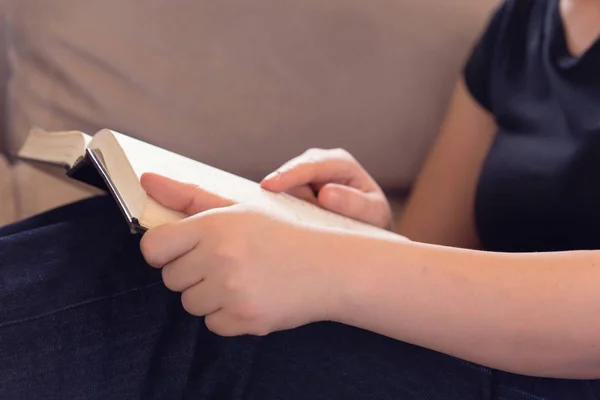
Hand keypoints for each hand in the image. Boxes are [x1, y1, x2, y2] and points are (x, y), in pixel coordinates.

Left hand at [139, 173, 342, 336]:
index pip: (154, 247)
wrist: (328, 267)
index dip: (163, 250)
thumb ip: (187, 196)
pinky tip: (251, 297)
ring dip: (209, 295)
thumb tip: (147, 179)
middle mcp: (220, 257)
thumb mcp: (237, 208)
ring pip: (189, 303)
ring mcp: (232, 291)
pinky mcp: (244, 318)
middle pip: (170, 278)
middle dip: (192, 272)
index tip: (180, 250)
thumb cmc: (280, 234)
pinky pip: (211, 324)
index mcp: (214, 225)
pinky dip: (227, 315)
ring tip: (241, 279)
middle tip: (225, 262)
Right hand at [261, 148, 392, 229]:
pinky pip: (280, 201)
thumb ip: (354, 203)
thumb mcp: (373, 212)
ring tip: (316, 225)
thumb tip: (324, 193)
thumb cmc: (372, 218)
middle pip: (291, 179)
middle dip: (291, 199)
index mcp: (340, 162)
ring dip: (291, 210)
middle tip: (311, 223)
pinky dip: (285, 213)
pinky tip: (295, 224)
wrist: (367, 228)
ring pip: (283, 192)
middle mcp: (317, 164)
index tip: (269, 185)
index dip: (289, 175)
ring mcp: (303, 178)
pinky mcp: (293, 191)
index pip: (311, 166)